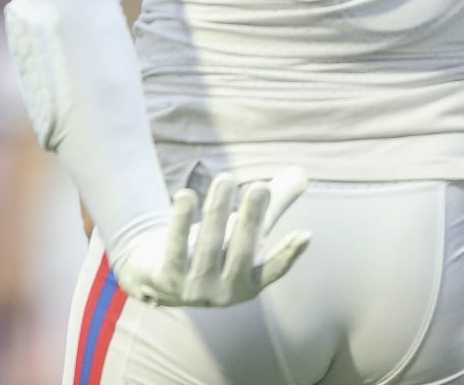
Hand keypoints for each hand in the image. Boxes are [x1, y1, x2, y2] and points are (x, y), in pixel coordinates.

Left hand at [109, 168, 310, 307]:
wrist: (158, 277)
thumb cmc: (210, 249)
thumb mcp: (239, 232)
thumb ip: (269, 206)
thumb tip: (301, 172)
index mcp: (247, 285)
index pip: (272, 269)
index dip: (288, 254)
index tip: (306, 232)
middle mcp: (224, 292)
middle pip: (241, 250)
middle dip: (252, 217)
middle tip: (261, 186)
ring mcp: (194, 288)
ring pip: (209, 243)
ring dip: (218, 209)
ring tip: (226, 177)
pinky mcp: (166, 278)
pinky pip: (174, 244)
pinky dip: (180, 219)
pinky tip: (186, 194)